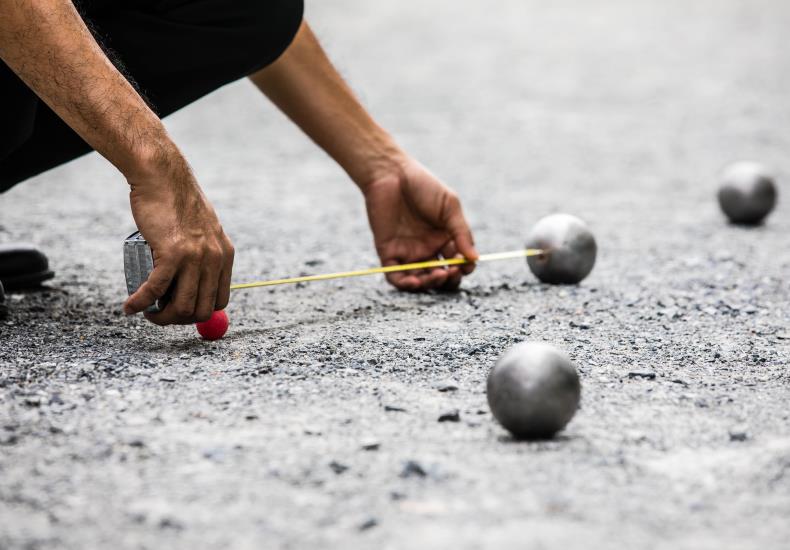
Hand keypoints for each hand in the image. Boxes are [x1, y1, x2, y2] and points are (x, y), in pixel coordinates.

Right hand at [122, 148, 233, 324]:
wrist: (163, 177)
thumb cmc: (176, 202)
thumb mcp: (203, 228)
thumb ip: (205, 250)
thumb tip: (197, 279)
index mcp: (225, 256)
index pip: (218, 301)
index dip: (197, 312)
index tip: (178, 310)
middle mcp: (214, 259)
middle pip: (200, 309)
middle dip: (177, 320)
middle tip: (158, 314)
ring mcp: (195, 258)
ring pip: (181, 306)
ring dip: (160, 318)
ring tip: (145, 312)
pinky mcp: (172, 253)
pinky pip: (156, 290)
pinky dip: (141, 303)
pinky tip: (130, 307)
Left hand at [363, 157, 477, 290]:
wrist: (391, 173)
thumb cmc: (423, 186)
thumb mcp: (449, 207)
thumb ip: (461, 233)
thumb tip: (474, 258)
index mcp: (444, 238)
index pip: (457, 262)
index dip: (464, 268)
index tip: (466, 266)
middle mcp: (427, 248)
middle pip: (440, 275)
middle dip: (449, 279)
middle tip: (452, 272)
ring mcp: (408, 252)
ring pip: (420, 280)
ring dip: (430, 284)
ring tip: (437, 275)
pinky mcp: (388, 252)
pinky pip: (396, 276)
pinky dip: (405, 284)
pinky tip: (415, 282)